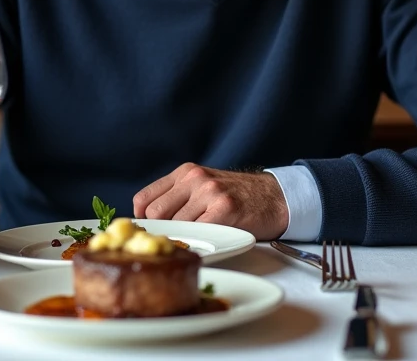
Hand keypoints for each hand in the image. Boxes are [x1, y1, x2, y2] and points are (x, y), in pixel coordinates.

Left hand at [132, 163, 288, 239]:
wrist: (274, 198)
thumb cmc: (236, 197)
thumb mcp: (203, 186)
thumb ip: (177, 197)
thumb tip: (146, 223)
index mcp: (185, 172)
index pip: (144, 199)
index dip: (143, 221)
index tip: (152, 233)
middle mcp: (194, 178)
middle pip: (155, 214)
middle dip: (162, 232)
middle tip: (176, 240)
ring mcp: (209, 193)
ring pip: (176, 226)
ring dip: (183, 239)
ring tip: (198, 240)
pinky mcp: (224, 209)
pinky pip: (198, 232)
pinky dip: (199, 242)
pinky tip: (210, 239)